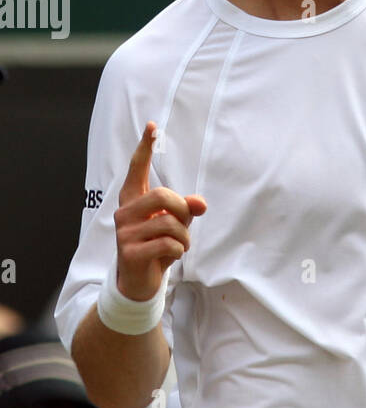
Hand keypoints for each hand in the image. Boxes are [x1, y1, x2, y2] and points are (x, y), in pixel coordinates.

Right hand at [114, 122, 206, 301]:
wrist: (139, 281)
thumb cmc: (157, 247)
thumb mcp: (175, 226)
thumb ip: (186, 210)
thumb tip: (200, 204)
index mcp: (133, 200)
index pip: (136, 169)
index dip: (144, 148)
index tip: (152, 126)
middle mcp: (124, 212)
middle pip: (162, 196)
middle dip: (183, 210)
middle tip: (186, 224)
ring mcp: (124, 232)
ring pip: (169, 223)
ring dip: (184, 237)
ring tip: (180, 245)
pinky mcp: (129, 252)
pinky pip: (167, 244)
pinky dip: (178, 250)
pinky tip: (172, 255)